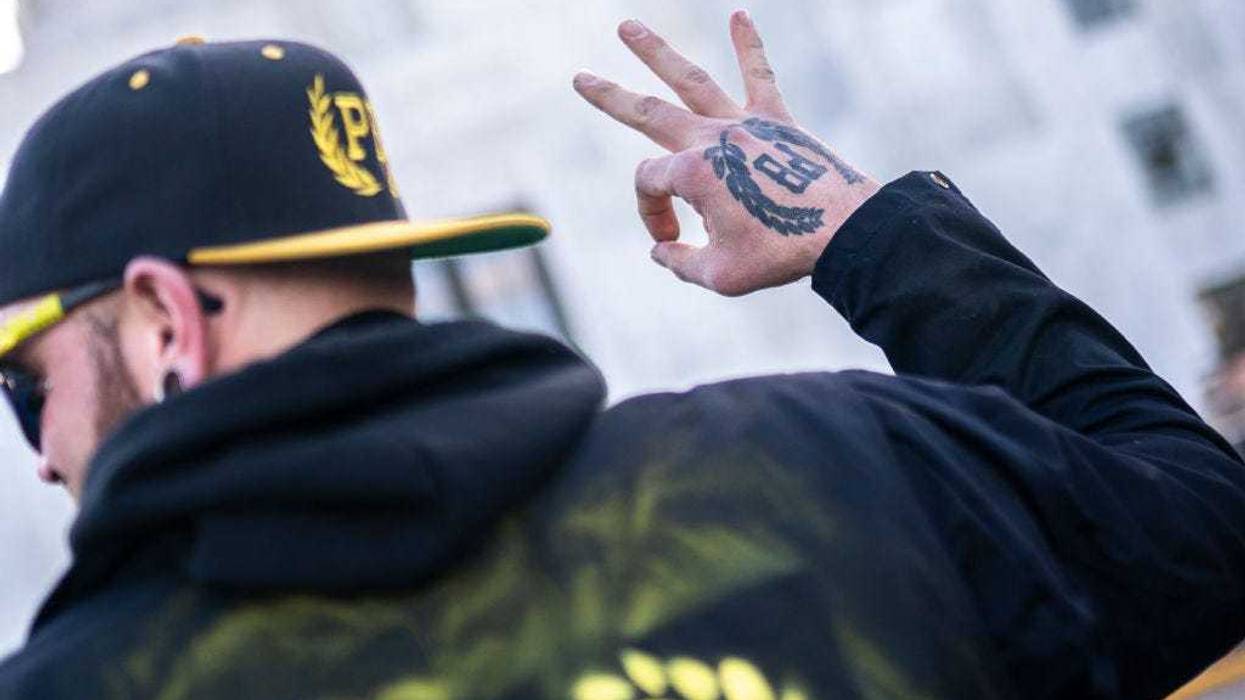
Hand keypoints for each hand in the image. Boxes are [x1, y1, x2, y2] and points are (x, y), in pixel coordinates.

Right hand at [574, 11, 880, 295]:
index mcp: (691, 173)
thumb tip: (662, 251)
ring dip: (656, 53)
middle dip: (610, 98)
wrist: (844, 232)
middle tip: (580, 78)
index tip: (674, 241)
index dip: (652, 215)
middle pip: (648, 113)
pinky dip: (749, 45)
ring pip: (691, 82)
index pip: (648, 185)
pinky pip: (760, 76)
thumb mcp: (719, 276)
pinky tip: (739, 15)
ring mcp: (744, 125)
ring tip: (629, 27)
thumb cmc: (781, 254)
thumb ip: (681, 263)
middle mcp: (711, 139)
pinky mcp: (777, 122)